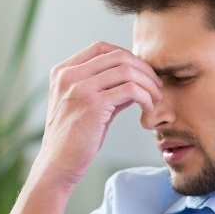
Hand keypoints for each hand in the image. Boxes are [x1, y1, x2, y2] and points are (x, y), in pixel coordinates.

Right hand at [32, 41, 162, 188]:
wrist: (58, 164)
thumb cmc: (75, 139)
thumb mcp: (88, 106)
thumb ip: (107, 89)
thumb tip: (136, 79)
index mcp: (63, 71)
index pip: (102, 48)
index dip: (128, 56)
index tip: (143, 73)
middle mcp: (68, 75)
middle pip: (117, 56)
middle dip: (143, 68)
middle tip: (157, 85)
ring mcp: (79, 88)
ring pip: (127, 70)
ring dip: (148, 83)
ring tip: (156, 98)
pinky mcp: (93, 104)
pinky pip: (130, 90)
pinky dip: (145, 96)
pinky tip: (148, 108)